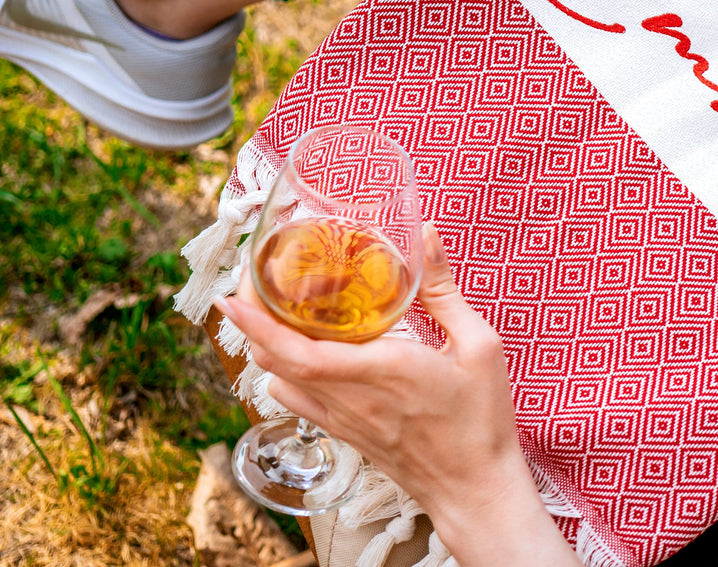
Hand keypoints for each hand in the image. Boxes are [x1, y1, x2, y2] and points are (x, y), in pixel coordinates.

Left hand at [215, 224, 575, 564]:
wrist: (475, 487)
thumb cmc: (481, 418)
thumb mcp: (479, 345)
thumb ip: (444, 290)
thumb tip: (428, 236)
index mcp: (382, 369)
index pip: (299, 350)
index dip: (257, 323)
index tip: (231, 296)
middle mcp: (351, 397)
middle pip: (275, 359)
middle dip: (253, 320)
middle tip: (253, 283)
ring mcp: (343, 420)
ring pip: (279, 380)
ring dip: (268, 346)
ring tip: (277, 312)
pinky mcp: (345, 434)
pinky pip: (296, 401)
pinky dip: (285, 373)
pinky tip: (303, 353)